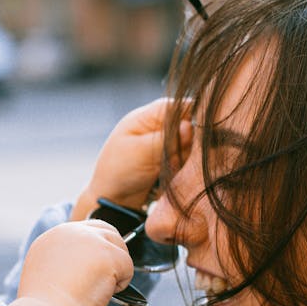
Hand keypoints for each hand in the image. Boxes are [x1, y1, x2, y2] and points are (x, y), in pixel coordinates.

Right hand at [10, 220, 133, 305]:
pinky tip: (103, 294)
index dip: (99, 249)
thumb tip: (88, 263)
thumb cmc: (46, 303)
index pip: (88, 230)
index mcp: (56, 234)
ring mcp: (92, 240)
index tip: (98, 267)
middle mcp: (73, 230)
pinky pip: (128, 267)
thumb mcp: (47, 271)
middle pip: (108, 232)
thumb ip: (66, 259)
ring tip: (99, 290)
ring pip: (120, 250)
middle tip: (109, 278)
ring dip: (116, 271)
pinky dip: (121, 285)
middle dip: (114, 255)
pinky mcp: (108, 254)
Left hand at [72, 98, 190, 218]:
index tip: (191, 138)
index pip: (182, 106)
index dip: (194, 118)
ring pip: (191, 148)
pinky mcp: (171, 160)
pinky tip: (163, 179)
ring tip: (159, 172)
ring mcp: (167, 144)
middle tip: (167, 162)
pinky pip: (187, 163)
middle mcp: (161, 126)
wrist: (112, 200)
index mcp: (149, 116)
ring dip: (180, 162)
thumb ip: (167, 139)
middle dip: (184, 147)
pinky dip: (179, 171)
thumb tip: (189, 126)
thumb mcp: (141, 153)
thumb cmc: (118, 172)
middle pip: (191, 128)